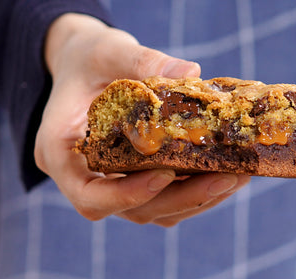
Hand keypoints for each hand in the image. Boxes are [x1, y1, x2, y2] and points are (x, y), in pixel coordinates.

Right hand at [34, 14, 249, 226]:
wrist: (86, 65)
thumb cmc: (89, 56)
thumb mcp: (108, 50)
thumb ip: (142, 60)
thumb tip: (191, 73)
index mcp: (58, 153)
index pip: (88, 195)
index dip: (127, 195)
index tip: (166, 174)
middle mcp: (81, 179)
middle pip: (129, 210)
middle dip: (182, 198)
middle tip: (227, 177)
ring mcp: (109, 188)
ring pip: (153, 212)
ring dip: (197, 200)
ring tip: (237, 175)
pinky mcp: (134, 186)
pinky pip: (166, 201)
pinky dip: (197, 192)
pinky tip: (227, 172)